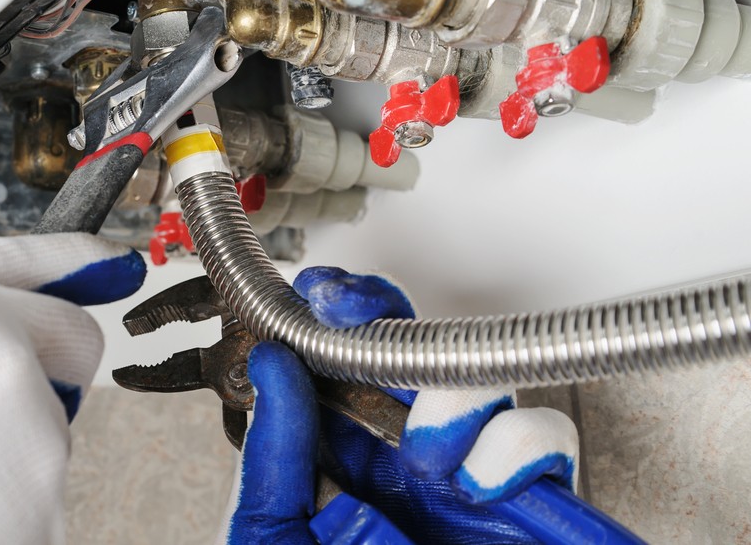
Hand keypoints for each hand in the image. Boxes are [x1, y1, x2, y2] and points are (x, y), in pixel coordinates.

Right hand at [0, 234, 144, 544]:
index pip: (13, 255)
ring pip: (57, 408)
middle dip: (51, 372)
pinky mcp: (41, 452)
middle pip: (68, 329)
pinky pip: (49, 471)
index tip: (114, 266)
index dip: (73, 263)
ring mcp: (5, 378)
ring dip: (20, 443)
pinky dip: (19, 496)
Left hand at [226, 267, 577, 544]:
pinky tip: (476, 485)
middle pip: (408, 353)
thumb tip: (271, 371)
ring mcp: (469, 480)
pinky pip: (542, 443)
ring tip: (423, 449)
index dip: (336, 319)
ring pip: (474, 381)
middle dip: (385, 321)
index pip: (342, 368)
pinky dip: (514, 447)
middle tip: (353, 314)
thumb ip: (273, 462)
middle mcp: (405, 462)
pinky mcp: (529, 508)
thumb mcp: (274, 542)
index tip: (318, 293)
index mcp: (341, 466)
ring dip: (448, 395)